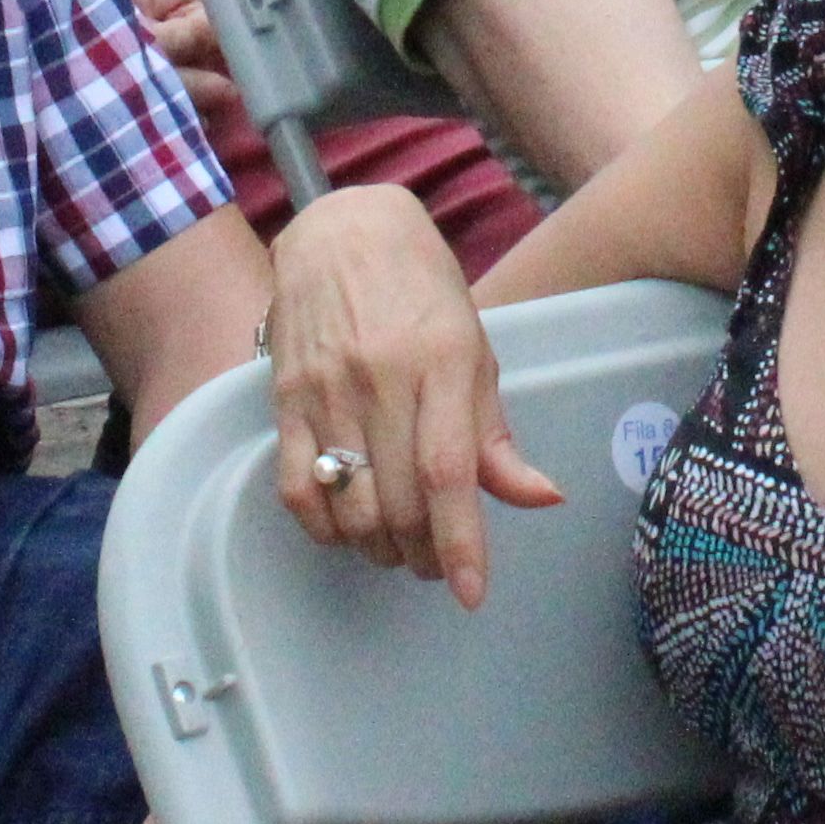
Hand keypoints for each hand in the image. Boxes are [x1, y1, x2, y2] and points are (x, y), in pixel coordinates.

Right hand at [265, 183, 560, 601]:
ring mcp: (326, 390)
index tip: (470, 592)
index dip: (461, 541)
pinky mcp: (284, 398)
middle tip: (436, 561)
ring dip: (378, 547)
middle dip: (423, 553)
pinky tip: (346, 528)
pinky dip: (323, 527)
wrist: (341, 230)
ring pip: (350, 505)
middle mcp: (380, 379)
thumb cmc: (421, 289)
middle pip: (398, 501)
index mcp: (440, 362)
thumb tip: (540, 497)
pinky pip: (297, 487)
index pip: (449, 471)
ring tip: (397, 546)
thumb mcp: (474, 350)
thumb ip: (495, 433)